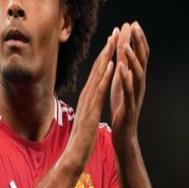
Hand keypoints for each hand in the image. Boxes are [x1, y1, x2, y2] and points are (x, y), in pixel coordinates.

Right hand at [67, 30, 117, 169]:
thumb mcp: (86, 117)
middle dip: (107, 50)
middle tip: (115, 32)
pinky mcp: (91, 109)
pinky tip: (112, 65)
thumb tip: (92, 99)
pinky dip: (105, 77)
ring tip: (114, 41)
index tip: (112, 43)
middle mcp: (86, 96)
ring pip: (98, 75)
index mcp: (87, 97)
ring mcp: (88, 102)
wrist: (74, 155)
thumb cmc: (80, 138)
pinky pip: (99, 90)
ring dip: (106, 57)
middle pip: (97, 69)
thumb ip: (89, 106)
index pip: (97, 73)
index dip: (105, 57)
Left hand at [110, 22, 149, 153]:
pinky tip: (120, 69)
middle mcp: (139, 84)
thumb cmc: (122, 107)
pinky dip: (125, 79)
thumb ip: (124, 68)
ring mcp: (136, 95)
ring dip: (132, 59)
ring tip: (125, 45)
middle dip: (138, 42)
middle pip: (141, 60)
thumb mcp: (122, 84)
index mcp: (135, 78)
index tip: (132, 23)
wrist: (124, 133)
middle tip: (134, 25)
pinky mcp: (129, 106)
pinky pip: (128, 90)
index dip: (136, 39)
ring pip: (137, 74)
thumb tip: (124, 50)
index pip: (138, 55)